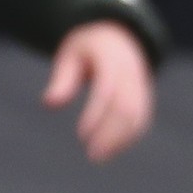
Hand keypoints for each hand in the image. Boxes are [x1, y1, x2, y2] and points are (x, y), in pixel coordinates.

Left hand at [41, 20, 155, 162]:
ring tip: (99, 158)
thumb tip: (49, 104)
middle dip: (111, 133)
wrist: (116, 34)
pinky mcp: (143, 96)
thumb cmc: (86, 48)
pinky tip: (111, 151)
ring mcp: (140, 83)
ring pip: (137, 115)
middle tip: (92, 155)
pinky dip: (128, 137)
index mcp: (111, 57)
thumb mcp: (70, 54)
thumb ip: (62, 79)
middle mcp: (130, 71)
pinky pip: (141, 118)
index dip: (96, 114)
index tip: (81, 135)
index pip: (107, 89)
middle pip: (126, 106)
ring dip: (120, 140)